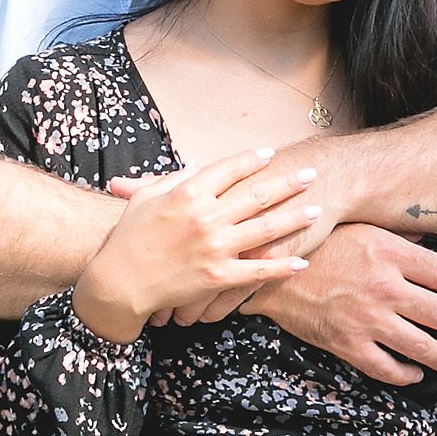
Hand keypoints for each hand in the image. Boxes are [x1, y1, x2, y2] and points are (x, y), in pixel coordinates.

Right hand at [74, 148, 319, 341]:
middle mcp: (206, 217)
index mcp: (188, 193)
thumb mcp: (147, 198)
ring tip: (317, 210)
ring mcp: (214, 247)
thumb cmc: (128, 237)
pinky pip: (257, 270)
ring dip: (294, 218)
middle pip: (256, 194)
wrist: (119, 281)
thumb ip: (175, 178)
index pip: (228, 169)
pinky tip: (302, 261)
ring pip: (265, 229)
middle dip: (287, 183)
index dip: (252, 160)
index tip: (270, 154)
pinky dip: (282, 266)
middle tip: (311, 175)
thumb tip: (200, 164)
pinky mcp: (218, 276)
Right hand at [241, 223, 436, 385]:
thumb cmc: (318, 246)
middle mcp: (383, 287)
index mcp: (389, 253)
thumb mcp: (361, 228)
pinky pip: (387, 369)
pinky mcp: (348, 344)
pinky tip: (414, 373)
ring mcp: (366, 319)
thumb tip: (430, 238)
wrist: (272, 273)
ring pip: (422, 347)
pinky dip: (406, 375)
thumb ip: (398, 236)